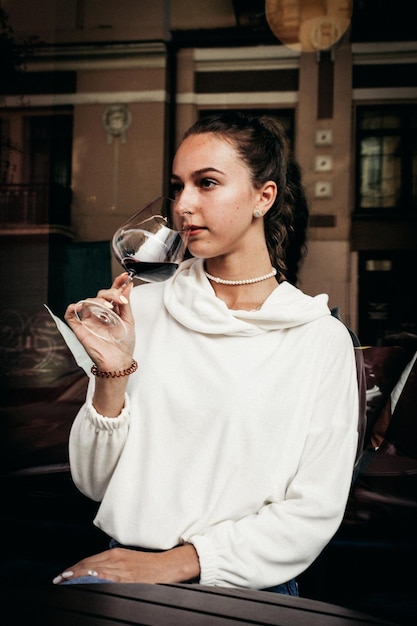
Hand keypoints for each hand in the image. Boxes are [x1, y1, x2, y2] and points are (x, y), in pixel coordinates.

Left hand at [52, 544, 199, 584]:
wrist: (168, 566)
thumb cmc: (150, 564)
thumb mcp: (129, 559)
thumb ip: (114, 564)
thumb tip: (97, 572)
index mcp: (116, 554)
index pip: (89, 560)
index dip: (74, 568)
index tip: (63, 575)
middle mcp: (116, 560)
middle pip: (89, 566)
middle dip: (72, 573)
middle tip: (58, 580)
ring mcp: (121, 570)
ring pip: (95, 572)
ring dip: (78, 577)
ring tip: (66, 582)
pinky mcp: (128, 579)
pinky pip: (107, 580)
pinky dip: (95, 580)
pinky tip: (87, 582)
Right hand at [65, 273, 134, 369]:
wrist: (118, 362)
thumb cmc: (124, 345)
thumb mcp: (129, 321)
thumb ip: (126, 303)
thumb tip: (128, 285)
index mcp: (112, 311)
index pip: (112, 293)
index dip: (117, 283)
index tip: (125, 276)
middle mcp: (99, 314)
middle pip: (100, 295)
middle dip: (111, 293)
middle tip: (120, 300)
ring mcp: (89, 320)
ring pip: (87, 301)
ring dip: (98, 301)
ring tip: (109, 308)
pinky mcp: (80, 328)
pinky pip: (70, 314)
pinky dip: (73, 307)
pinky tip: (82, 307)